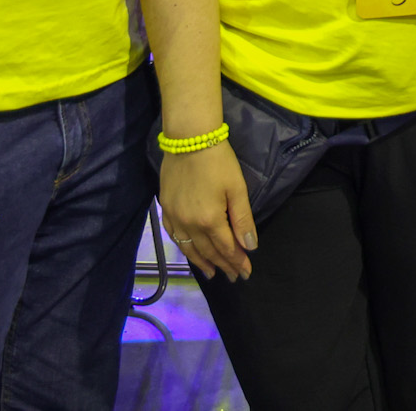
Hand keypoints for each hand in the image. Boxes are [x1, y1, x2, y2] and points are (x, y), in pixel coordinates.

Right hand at [160, 144, 256, 281]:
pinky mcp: (166, 208)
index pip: (226, 248)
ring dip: (202, 262)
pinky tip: (190, 251)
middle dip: (223, 265)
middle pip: (208, 252)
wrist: (189, 139)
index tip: (246, 272)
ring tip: (212, 273)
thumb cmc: (219, 161)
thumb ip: (242, 220)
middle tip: (233, 277)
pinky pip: (174, 235)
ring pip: (189, 248)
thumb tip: (249, 246)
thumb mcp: (237, 189)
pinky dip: (184, 247)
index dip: (237, 262)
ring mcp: (175, 217)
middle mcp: (189, 224)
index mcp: (210, 220)